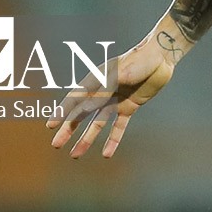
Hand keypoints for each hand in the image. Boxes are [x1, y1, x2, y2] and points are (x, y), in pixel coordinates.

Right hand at [47, 34, 174, 158]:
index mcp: (95, 80)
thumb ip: (102, 91)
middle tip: (56, 145)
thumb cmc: (138, 60)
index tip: (50, 126)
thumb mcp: (118, 74)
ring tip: (75, 155)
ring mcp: (115, 100)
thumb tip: (85, 109)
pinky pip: (119, 126)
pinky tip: (107, 154)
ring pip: (97, 124)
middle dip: (69, 129)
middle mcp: (102, 92)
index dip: (62, 112)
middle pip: (81, 114)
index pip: (74, 99)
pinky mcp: (129, 107)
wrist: (161, 56)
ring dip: (87, 139)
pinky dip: (113, 140)